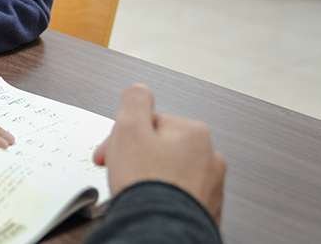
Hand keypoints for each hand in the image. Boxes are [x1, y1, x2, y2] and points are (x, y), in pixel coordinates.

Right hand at [93, 85, 226, 223]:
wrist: (160, 230)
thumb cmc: (148, 184)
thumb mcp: (129, 127)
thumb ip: (134, 100)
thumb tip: (139, 90)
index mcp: (193, 132)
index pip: (150, 123)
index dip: (124, 136)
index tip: (111, 152)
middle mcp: (209, 157)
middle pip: (161, 147)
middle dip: (137, 157)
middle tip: (121, 171)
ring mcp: (210, 186)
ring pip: (169, 172)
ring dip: (150, 178)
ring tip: (136, 190)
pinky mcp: (204, 211)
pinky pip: (177, 196)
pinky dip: (162, 198)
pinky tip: (149, 203)